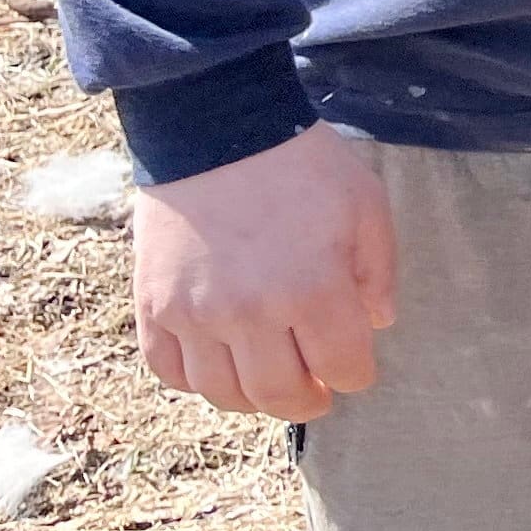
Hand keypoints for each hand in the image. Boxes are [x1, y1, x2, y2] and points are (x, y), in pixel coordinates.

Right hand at [130, 124, 397, 421]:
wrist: (215, 127)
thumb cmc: (301, 163)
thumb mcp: (365, 204)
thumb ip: (378, 270)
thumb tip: (378, 323)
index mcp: (311, 289)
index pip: (341, 366)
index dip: (356, 375)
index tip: (357, 371)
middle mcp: (249, 313)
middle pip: (279, 394)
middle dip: (307, 403)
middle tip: (317, 395)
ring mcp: (194, 315)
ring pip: (222, 393)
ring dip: (253, 399)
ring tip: (270, 383)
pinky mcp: (153, 307)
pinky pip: (168, 371)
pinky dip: (194, 382)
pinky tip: (219, 366)